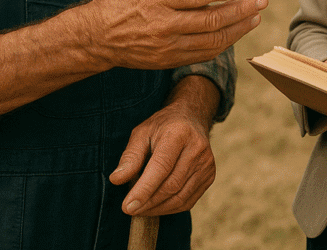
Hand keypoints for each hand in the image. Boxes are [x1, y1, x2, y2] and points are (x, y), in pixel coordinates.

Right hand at [76, 0, 266, 70]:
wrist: (95, 39)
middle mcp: (164, 25)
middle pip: (210, 20)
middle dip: (241, 10)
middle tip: (262, 0)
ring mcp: (167, 46)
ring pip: (211, 41)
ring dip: (238, 29)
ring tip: (256, 16)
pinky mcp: (169, 60)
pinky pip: (202, 54)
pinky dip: (222, 44)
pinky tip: (236, 32)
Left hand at [110, 77, 218, 214]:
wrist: (191, 119)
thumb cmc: (163, 127)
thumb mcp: (142, 133)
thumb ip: (130, 156)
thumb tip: (116, 179)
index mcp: (179, 133)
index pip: (161, 166)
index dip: (144, 189)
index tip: (127, 206)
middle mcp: (197, 148)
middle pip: (171, 185)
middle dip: (148, 202)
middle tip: (130, 209)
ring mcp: (206, 163)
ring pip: (180, 197)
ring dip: (157, 209)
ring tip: (140, 208)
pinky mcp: (210, 175)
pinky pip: (188, 201)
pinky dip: (170, 208)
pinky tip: (156, 205)